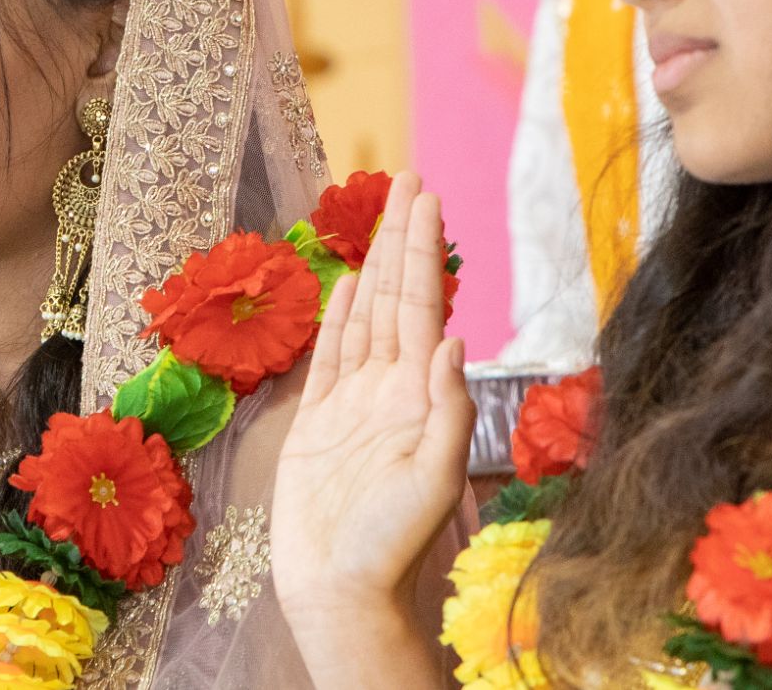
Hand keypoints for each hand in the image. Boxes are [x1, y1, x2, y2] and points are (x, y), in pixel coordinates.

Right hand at [272, 172, 473, 630]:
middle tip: (408, 180)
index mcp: (418, 395)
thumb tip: (452, 339)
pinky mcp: (318, 420)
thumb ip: (445, 410)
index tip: (426, 198)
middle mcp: (389, 388)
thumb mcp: (433, 479)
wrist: (340, 590)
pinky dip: (340, 316)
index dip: (422, 250)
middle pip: (396, 296)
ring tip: (383, 216)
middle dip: (402, 237)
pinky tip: (348, 284)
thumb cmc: (390, 545)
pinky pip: (330, 355)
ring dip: (376, 264)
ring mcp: (353, 401)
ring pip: (366, 315)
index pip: (422, 305)